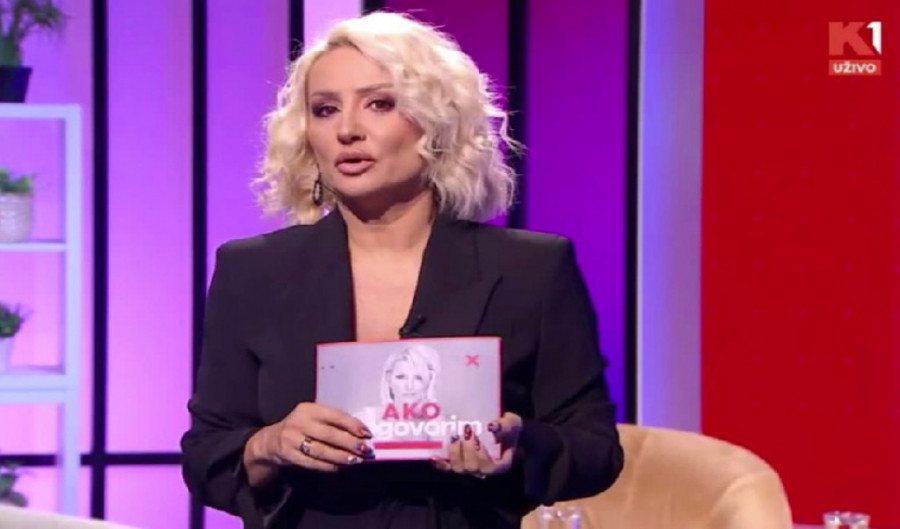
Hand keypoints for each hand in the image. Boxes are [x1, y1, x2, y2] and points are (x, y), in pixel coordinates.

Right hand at [257, 402, 374, 471]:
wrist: (272, 440)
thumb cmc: (301, 426)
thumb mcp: (314, 417)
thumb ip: (333, 422)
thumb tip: (360, 434)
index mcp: (309, 409)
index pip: (335, 415)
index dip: (352, 425)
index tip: (367, 433)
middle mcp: (300, 422)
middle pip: (329, 434)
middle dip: (349, 443)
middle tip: (365, 450)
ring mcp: (292, 439)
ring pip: (321, 450)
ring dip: (340, 456)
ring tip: (355, 460)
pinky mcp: (289, 455)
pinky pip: (312, 462)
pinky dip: (327, 465)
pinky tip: (339, 467)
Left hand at [431, 412, 521, 478]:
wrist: (496, 427)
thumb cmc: (506, 428)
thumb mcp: (512, 424)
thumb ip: (505, 426)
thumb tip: (492, 426)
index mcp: (500, 464)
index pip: (490, 468)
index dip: (481, 456)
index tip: (477, 439)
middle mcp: (483, 470)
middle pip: (472, 467)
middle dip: (467, 450)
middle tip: (465, 432)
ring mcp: (468, 468)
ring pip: (458, 468)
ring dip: (454, 452)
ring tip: (454, 436)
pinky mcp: (456, 463)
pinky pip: (446, 466)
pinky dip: (439, 461)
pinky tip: (434, 453)